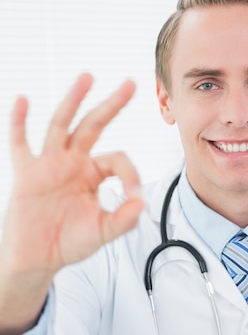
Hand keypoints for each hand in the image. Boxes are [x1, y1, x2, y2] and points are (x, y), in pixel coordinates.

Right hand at [0, 74, 143, 332]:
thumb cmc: (69, 242)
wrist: (38, 258)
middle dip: (112, 105)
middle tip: (131, 83)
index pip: (117, 158)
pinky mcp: (27, 173)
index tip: (133, 196)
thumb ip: (124, 219)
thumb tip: (141, 202)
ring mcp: (49, 164)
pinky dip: (19, 122)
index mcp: (93, 173)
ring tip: (88, 77)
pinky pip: (20, 143)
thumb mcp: (103, 232)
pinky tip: (23, 100)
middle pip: (93, 125)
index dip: (130, 173)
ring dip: (74, 101)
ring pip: (61, 125)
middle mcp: (72, 162)